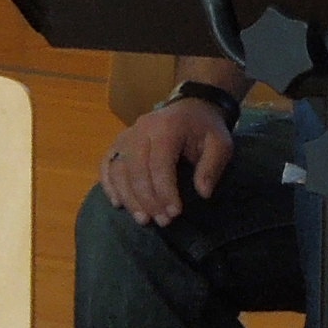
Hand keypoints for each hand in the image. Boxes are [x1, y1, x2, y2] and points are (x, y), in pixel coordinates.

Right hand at [101, 96, 234, 226]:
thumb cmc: (206, 128)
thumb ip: (212, 167)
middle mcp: (142, 129)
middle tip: (162, 221)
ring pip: (119, 169)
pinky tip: (118, 203)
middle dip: (148, 200)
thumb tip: (203, 193)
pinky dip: (109, 185)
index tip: (175, 213)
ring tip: (143, 219)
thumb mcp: (220, 143)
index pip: (160, 163)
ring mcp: (127, 134)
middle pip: (136, 169)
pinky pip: (107, 164)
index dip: (165, 191)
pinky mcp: (119, 142)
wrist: (192, 106)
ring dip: (129, 198)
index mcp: (167, 127)